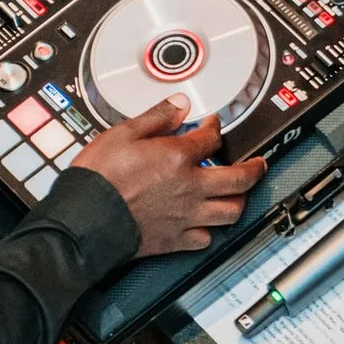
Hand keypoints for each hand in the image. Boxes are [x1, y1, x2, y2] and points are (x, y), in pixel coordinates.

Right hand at [70, 95, 267, 255]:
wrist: (85, 219)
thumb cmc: (99, 178)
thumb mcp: (123, 133)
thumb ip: (156, 117)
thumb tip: (180, 103)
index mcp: (177, 157)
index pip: (211, 139)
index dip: (215, 128)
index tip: (213, 125)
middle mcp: (190, 188)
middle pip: (238, 179)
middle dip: (254, 169)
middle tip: (259, 165)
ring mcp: (186, 216)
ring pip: (230, 212)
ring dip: (239, 201)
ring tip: (240, 194)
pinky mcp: (176, 240)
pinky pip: (206, 238)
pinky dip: (211, 231)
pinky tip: (207, 225)